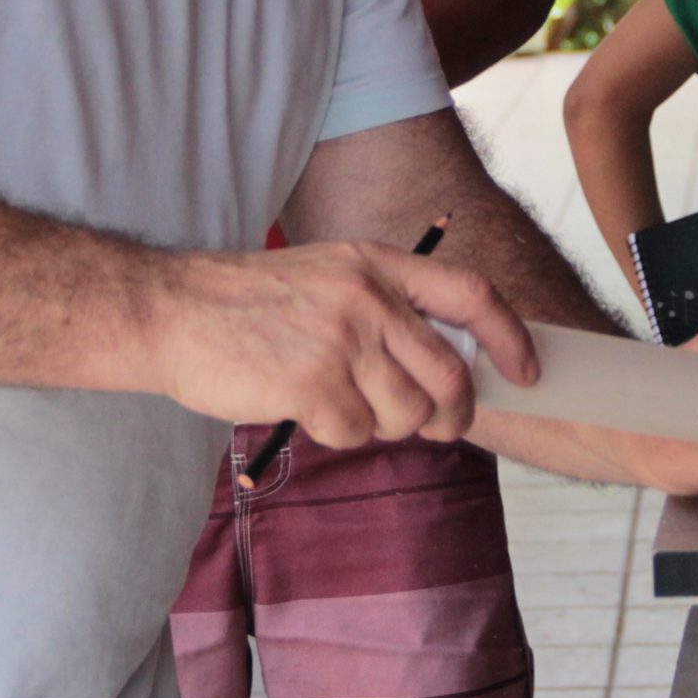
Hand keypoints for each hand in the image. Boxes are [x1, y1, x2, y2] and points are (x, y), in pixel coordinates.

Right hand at [150, 241, 533, 447]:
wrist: (172, 311)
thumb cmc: (250, 304)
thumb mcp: (331, 277)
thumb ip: (389, 307)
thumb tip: (452, 363)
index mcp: (378, 264)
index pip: (473, 295)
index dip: (510, 337)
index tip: (526, 370)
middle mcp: (368, 298)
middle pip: (449, 374)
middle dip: (452, 413)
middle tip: (438, 425)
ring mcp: (340, 340)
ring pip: (406, 413)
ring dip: (382, 424)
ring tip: (341, 402)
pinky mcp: (311, 384)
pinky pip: (355, 433)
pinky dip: (336, 433)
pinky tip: (305, 407)